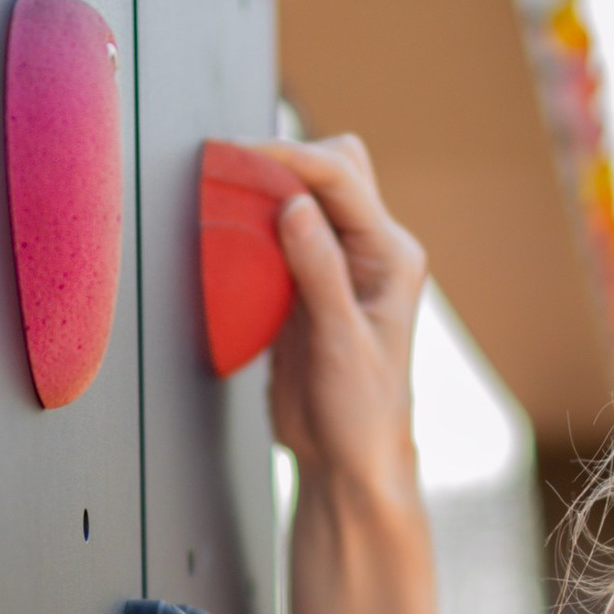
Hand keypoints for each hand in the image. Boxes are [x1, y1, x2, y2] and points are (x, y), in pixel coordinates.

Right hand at [261, 137, 427, 500]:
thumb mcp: (341, 343)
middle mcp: (369, 251)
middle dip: (285, 160)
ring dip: (267, 189)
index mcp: (392, 255)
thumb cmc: (361, 413)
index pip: (342, 179)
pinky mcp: (306, 287)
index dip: (292, 157)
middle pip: (333, 171)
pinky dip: (254, 226)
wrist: (348, 460)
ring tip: (222, 190)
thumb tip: (294, 205)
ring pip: (305, 198)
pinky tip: (227, 232)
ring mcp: (337, 266)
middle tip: (231, 170)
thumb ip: (319, 272)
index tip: (241, 152)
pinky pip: (280, 236)